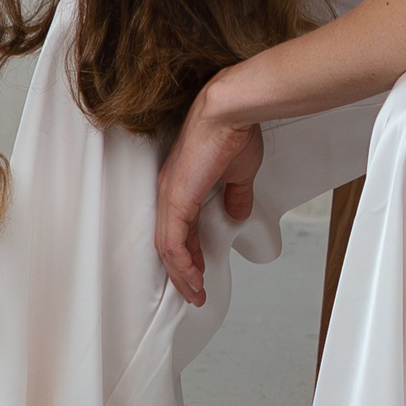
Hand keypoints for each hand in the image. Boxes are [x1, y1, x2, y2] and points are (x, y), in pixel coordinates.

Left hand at [154, 86, 265, 306]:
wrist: (229, 112)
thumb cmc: (233, 132)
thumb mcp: (238, 173)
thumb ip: (235, 195)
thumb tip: (237, 213)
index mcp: (181, 184)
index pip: (178, 228)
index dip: (188, 253)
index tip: (199, 270)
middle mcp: (169, 191)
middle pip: (167, 242)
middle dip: (181, 272)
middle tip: (195, 291)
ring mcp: (170, 195)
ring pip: (167, 247)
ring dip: (181, 274)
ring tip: (195, 293)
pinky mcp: (176, 199)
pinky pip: (173, 241)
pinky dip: (182, 263)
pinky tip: (193, 277)